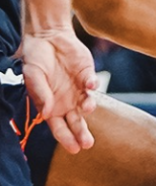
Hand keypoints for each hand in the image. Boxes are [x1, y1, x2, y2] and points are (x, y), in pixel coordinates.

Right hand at [20, 28, 97, 153]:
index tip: (74, 149)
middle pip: (76, 122)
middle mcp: (67, 102)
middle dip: (82, 134)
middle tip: (87, 144)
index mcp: (51, 107)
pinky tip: (90, 83)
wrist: (46, 36)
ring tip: (86, 108)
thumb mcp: (32, 75)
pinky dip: (92, 84)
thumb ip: (39, 94)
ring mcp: (78, 89)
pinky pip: (92, 83)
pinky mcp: (87, 75)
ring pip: (86, 105)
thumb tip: (47, 113)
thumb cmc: (35, 58)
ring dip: (88, 107)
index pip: (59, 128)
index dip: (66, 139)